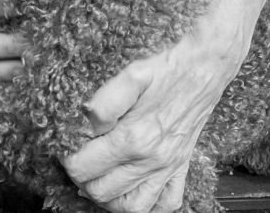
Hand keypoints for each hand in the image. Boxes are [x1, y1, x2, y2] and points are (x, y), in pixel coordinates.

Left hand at [61, 30, 238, 212]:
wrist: (202, 71)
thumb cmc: (163, 71)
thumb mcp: (128, 76)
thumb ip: (103, 102)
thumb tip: (85, 122)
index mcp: (132, 137)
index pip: (84, 168)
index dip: (68, 161)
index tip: (67, 148)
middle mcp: (150, 159)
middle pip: (101, 192)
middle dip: (83, 180)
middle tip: (79, 163)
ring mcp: (167, 168)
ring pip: (131, 207)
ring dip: (109, 199)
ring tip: (99, 180)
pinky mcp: (181, 170)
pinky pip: (165, 205)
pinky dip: (147, 205)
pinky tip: (132, 189)